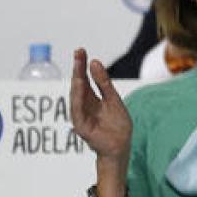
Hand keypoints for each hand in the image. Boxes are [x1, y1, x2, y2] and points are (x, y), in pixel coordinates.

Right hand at [70, 48, 131, 164]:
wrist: (121, 145)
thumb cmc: (117, 124)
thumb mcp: (113, 99)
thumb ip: (104, 83)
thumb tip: (94, 62)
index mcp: (91, 98)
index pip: (85, 78)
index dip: (82, 65)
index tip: (81, 50)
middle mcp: (83, 105)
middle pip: (79, 84)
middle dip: (78, 68)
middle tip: (78, 52)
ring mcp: (81, 115)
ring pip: (76, 96)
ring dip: (77, 82)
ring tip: (78, 68)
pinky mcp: (81, 126)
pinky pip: (77, 110)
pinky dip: (77, 99)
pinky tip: (79, 87)